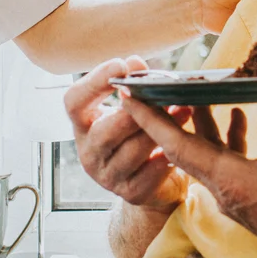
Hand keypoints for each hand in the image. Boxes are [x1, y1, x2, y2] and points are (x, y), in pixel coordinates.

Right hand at [65, 58, 190, 210]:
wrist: (157, 181)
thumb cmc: (141, 135)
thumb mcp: (134, 109)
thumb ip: (134, 88)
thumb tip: (137, 65)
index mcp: (84, 125)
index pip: (74, 102)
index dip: (95, 82)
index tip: (121, 65)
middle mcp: (89, 152)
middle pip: (103, 132)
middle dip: (134, 113)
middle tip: (159, 96)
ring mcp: (107, 176)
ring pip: (131, 152)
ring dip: (158, 131)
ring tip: (183, 112)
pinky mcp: (129, 192)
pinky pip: (149, 173)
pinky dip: (165, 158)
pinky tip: (180, 146)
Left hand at [123, 92, 256, 257]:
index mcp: (226, 180)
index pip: (176, 146)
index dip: (151, 121)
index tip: (129, 99)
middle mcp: (221, 187)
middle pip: (184, 147)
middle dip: (168, 117)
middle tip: (154, 89)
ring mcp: (232, 193)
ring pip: (206, 152)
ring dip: (202, 123)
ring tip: (196, 92)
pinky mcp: (245, 195)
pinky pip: (226, 160)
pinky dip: (228, 137)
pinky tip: (237, 115)